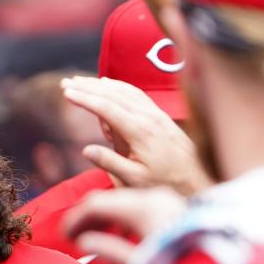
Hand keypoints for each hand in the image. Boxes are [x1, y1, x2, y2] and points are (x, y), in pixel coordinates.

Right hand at [61, 76, 211, 195]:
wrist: (198, 177)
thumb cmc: (166, 182)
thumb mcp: (135, 179)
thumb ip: (110, 163)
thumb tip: (85, 150)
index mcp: (140, 131)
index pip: (106, 108)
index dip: (84, 99)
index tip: (66, 93)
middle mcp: (148, 116)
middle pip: (112, 94)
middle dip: (87, 87)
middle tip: (65, 82)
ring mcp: (155, 113)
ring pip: (124, 91)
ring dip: (100, 84)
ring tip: (80, 81)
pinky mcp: (160, 115)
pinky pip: (136, 94)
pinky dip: (118, 86)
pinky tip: (108, 84)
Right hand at [62, 186, 185, 263]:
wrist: (225, 262)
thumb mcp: (143, 263)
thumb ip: (110, 250)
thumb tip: (84, 242)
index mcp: (143, 208)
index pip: (97, 204)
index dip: (76, 218)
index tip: (64, 233)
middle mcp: (154, 197)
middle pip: (109, 199)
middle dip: (87, 217)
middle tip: (74, 236)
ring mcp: (165, 200)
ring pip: (123, 201)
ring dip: (104, 216)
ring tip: (92, 236)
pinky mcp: (173, 207)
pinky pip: (138, 204)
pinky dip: (121, 216)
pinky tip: (116, 232)